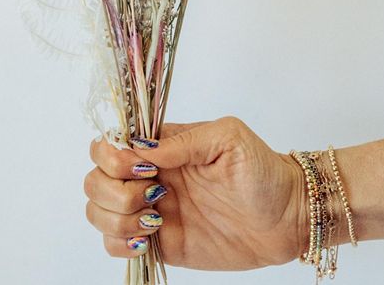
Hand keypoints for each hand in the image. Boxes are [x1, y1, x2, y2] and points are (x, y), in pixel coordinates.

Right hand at [83, 117, 305, 270]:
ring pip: (98, 211)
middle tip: (153, 195)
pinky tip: (148, 239)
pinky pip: (115, 244)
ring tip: (154, 220)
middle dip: (113, 190)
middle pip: (95, 178)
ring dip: (116, 217)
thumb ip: (184, 141)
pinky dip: (119, 243)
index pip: (110, 143)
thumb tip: (141, 150)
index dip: (112, 156)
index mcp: (161, 146)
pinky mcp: (159, 242)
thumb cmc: (262, 170)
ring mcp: (150, 210)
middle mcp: (149, 176)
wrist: (287, 218)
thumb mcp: (228, 139)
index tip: (142, 169)